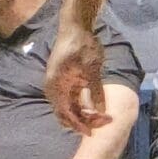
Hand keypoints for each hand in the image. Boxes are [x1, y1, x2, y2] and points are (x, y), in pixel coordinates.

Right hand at [44, 21, 113, 135]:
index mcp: (55, 86)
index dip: (78, 124)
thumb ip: (96, 91)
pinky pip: (72, 100)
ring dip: (84, 114)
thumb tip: (101, 111)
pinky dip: (83, 105)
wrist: (75, 26)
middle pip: (65, 114)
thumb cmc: (82, 45)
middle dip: (83, 121)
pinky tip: (96, 107)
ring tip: (103, 116)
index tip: (92, 132)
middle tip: (103, 122)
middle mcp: (53, 88)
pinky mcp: (65, 82)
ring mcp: (58, 85)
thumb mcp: (92, 68)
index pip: (65, 113)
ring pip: (69, 108)